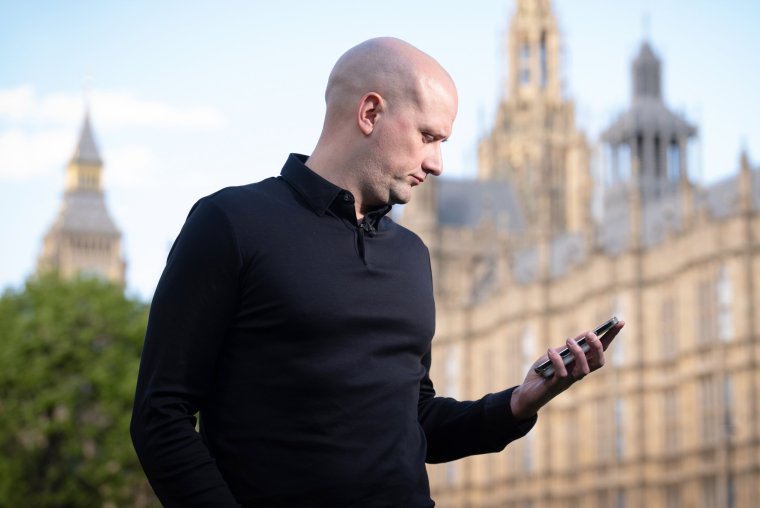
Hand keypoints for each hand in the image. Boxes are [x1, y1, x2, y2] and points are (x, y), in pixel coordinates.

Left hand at [509, 320, 624, 419]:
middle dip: (597, 347)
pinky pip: (562, 373)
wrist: (527, 392)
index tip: (620, 322)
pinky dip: (558, 360)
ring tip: (568, 340)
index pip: (601, 350)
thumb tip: (587, 333)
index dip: (610, 337)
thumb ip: (570, 347)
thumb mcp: (557, 354)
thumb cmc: (543, 372)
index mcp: (581, 363)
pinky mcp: (556, 385)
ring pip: (584, 369)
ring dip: (578, 353)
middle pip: (598, 362)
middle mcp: (578, 373)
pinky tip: (550, 351)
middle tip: (589, 334)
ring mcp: (568, 380)